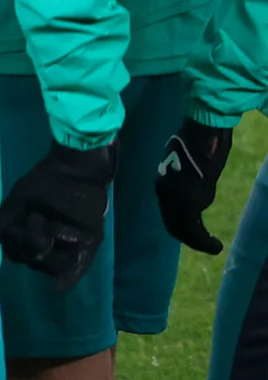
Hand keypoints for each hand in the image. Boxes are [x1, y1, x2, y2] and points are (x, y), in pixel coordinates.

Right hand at [0, 140, 114, 287]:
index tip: (14, 229)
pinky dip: (68, 277)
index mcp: (28, 232)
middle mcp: (48, 242)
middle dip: (33, 244)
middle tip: (37, 220)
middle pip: (33, 261)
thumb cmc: (45, 181)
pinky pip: (78, 266)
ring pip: (53, 265)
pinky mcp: (89, 242)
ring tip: (54, 224)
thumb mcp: (20, 199)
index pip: (15, 253)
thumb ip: (5, 222)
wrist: (78, 169)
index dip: (14, 246)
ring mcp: (69, 244)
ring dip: (50, 246)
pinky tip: (57, 287)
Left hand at [155, 117, 236, 256]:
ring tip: (214, 247)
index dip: (178, 224)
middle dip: (187, 236)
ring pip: (182, 229)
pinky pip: (193, 229)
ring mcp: (175, 198)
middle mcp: (165, 192)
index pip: (167, 210)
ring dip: (197, 242)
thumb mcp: (190, 162)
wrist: (202, 132)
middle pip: (172, 222)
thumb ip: (188, 176)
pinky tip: (216, 246)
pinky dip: (203, 242)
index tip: (192, 231)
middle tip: (204, 244)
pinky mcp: (189, 201)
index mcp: (163, 182)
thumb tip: (194, 181)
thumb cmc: (201, 140)